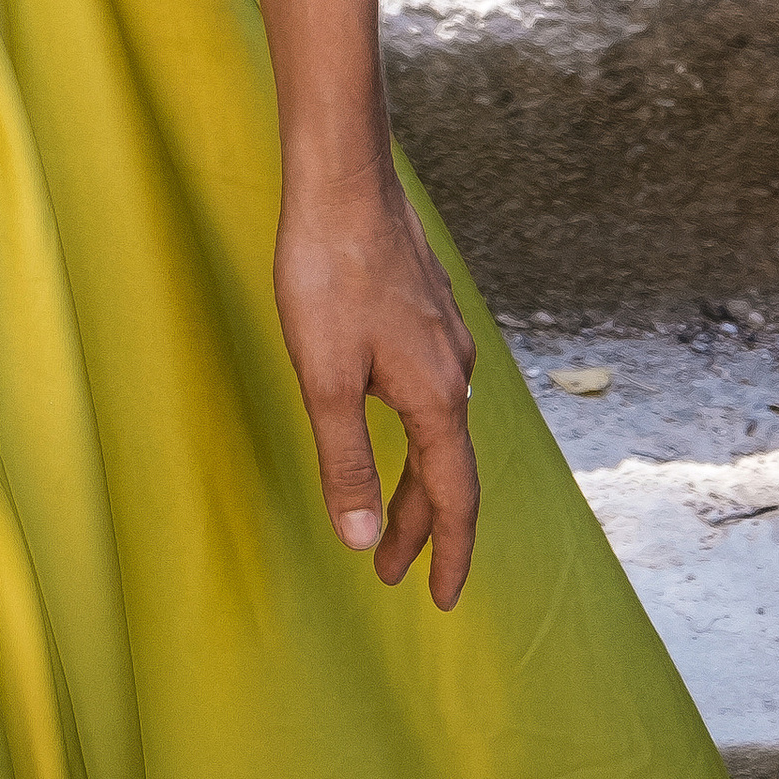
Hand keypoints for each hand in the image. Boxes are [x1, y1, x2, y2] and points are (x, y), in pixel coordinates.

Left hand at [274, 156, 478, 609]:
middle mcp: (453, 371)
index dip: (447, 554)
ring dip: (415, 477)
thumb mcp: (324, 377)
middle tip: (391, 570)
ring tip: (388, 512)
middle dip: (421, 524)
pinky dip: (413, 431)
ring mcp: (442, 337)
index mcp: (435, 397)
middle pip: (446, 468)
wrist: (343, 177)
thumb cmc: (327, 272)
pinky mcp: (423, 310)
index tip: (440, 601)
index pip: (454, 498)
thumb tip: (362, 538)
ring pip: (437, 428)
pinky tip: (388, 420)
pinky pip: (428, 392)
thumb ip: (343, 460)